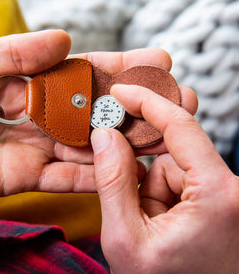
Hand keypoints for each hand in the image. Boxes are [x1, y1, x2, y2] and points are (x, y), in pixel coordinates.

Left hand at [0, 30, 194, 213]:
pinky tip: (127, 170)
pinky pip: (67, 176)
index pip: (80, 71)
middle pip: (93, 108)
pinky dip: (95, 174)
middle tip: (174, 96)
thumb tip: (64, 40)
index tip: (154, 60)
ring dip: (124, 141)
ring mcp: (34, 147)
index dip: (117, 65)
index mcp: (24, 81)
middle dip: (133, 103)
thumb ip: (13, 53)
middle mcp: (37, 114)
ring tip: (162, 134)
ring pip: (88, 144)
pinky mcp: (26, 177)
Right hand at [91, 85, 238, 272]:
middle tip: (125, 189)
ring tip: (145, 224)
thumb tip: (105, 136)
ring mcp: (221, 195)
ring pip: (169, 167)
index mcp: (218, 194)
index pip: (180, 127)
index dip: (147, 102)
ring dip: (149, 189)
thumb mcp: (126, 240)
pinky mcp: (211, 201)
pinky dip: (157, 196)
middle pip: (171, 150)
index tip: (122, 91)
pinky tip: (155, 222)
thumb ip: (112, 182)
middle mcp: (228, 189)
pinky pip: (174, 181)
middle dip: (142, 170)